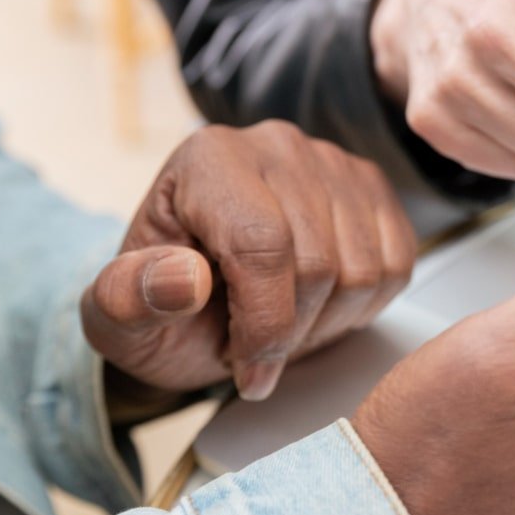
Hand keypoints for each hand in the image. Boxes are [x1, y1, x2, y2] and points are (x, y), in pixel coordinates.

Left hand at [81, 123, 415, 401]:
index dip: (264, 323)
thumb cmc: (159, 308)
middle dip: (289, 332)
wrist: (193, 305)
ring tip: (280, 328)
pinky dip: (362, 308)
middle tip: (253, 352)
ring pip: (364, 270)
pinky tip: (318, 311)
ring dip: (326, 324)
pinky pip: (397, 266)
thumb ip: (130, 297)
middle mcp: (275, 147)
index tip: (246, 367)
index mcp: (208, 159)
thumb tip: (184, 281)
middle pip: (319, 263)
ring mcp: (332, 164)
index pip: (262, 245)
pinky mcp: (372, 191)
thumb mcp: (117, 319)